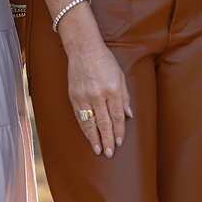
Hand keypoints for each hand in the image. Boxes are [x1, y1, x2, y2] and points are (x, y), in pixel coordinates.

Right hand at [64, 30, 132, 157]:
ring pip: (89, 122)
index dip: (118, 131)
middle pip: (104, 122)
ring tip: (97, 150)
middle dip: (107, 139)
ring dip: (94, 138)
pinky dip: (84, 127)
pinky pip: (80, 116)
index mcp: (113, 89)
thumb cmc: (105, 61)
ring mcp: (84, 95)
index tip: (119, 142)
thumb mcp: (120, 75)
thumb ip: (124, 96)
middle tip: (109, 153)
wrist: (83, 48)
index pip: (116, 116)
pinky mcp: (73, 95)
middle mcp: (98, 94)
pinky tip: (88, 136)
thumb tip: (128, 115)